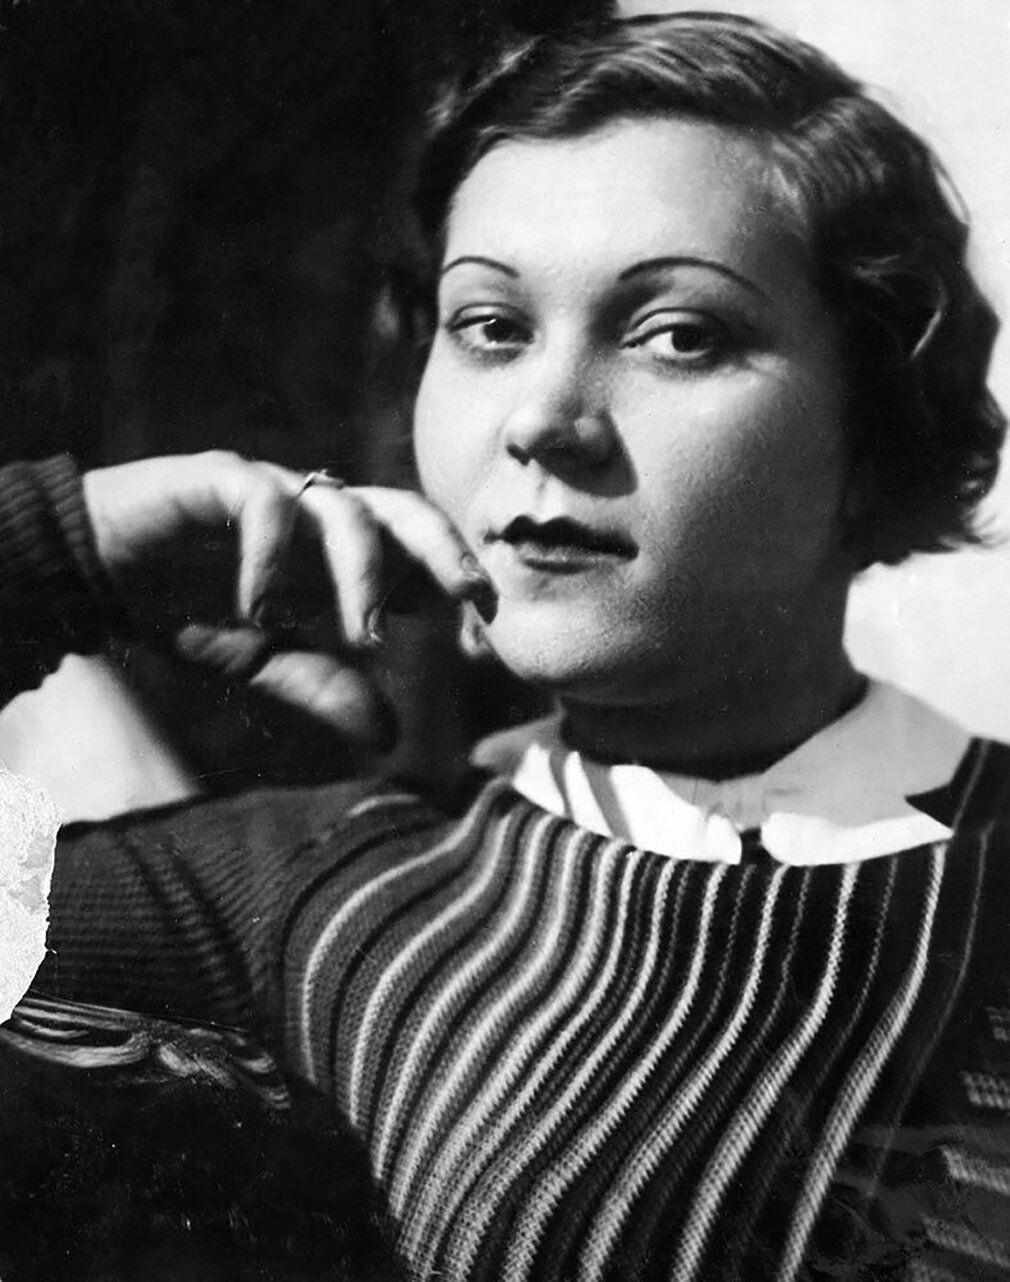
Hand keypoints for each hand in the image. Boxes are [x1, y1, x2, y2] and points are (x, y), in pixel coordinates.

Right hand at [82, 452, 495, 746]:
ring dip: (362, 576)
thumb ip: (319, 685)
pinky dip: (268, 558)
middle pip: (402, 511)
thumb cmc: (184, 606)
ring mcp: (272, 491)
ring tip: (366, 639)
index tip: (483, 639)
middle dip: (445, 550)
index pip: (415, 556)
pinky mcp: (216, 477)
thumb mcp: (258, 661)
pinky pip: (261, 501)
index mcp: (336, 553)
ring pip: (343, 508)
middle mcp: (316, 514)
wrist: (95, 569)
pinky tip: (258, 612)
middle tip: (475, 597)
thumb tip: (389, 735)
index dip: (454, 587)